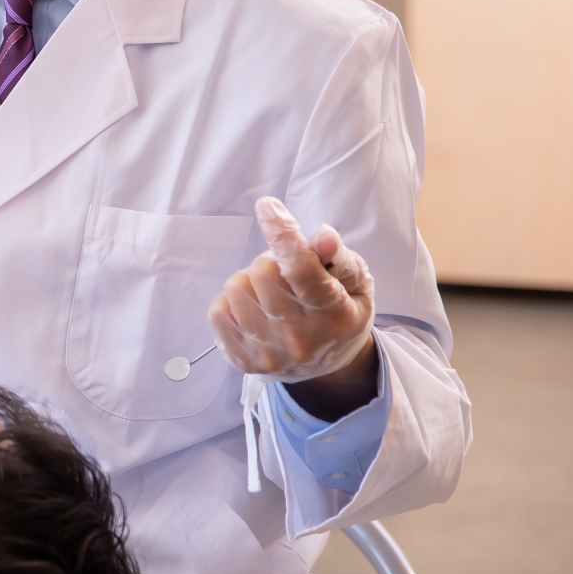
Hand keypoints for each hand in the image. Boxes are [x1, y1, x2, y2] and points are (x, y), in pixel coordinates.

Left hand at [210, 198, 376, 395]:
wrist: (330, 367)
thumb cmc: (341, 311)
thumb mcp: (355, 282)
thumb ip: (338, 257)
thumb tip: (322, 236)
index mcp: (334, 315)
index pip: (302, 270)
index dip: (282, 234)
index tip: (268, 206)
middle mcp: (301, 338)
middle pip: (261, 272)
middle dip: (270, 262)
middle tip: (286, 275)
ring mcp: (271, 353)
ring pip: (236, 287)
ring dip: (250, 282)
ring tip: (271, 296)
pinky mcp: (243, 360)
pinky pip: (218, 310)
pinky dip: (232, 303)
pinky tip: (255, 312)